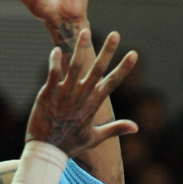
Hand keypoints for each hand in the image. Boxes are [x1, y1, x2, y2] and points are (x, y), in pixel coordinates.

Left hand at [26, 32, 137, 155]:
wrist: (46, 152)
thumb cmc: (70, 145)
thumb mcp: (95, 138)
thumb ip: (115, 129)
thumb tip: (136, 127)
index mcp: (93, 105)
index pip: (112, 83)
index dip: (123, 68)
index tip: (134, 53)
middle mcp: (80, 97)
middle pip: (96, 71)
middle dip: (107, 52)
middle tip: (115, 34)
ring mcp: (64, 95)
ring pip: (74, 67)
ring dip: (80, 49)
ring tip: (85, 31)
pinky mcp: (48, 94)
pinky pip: (53, 74)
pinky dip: (55, 62)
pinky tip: (56, 49)